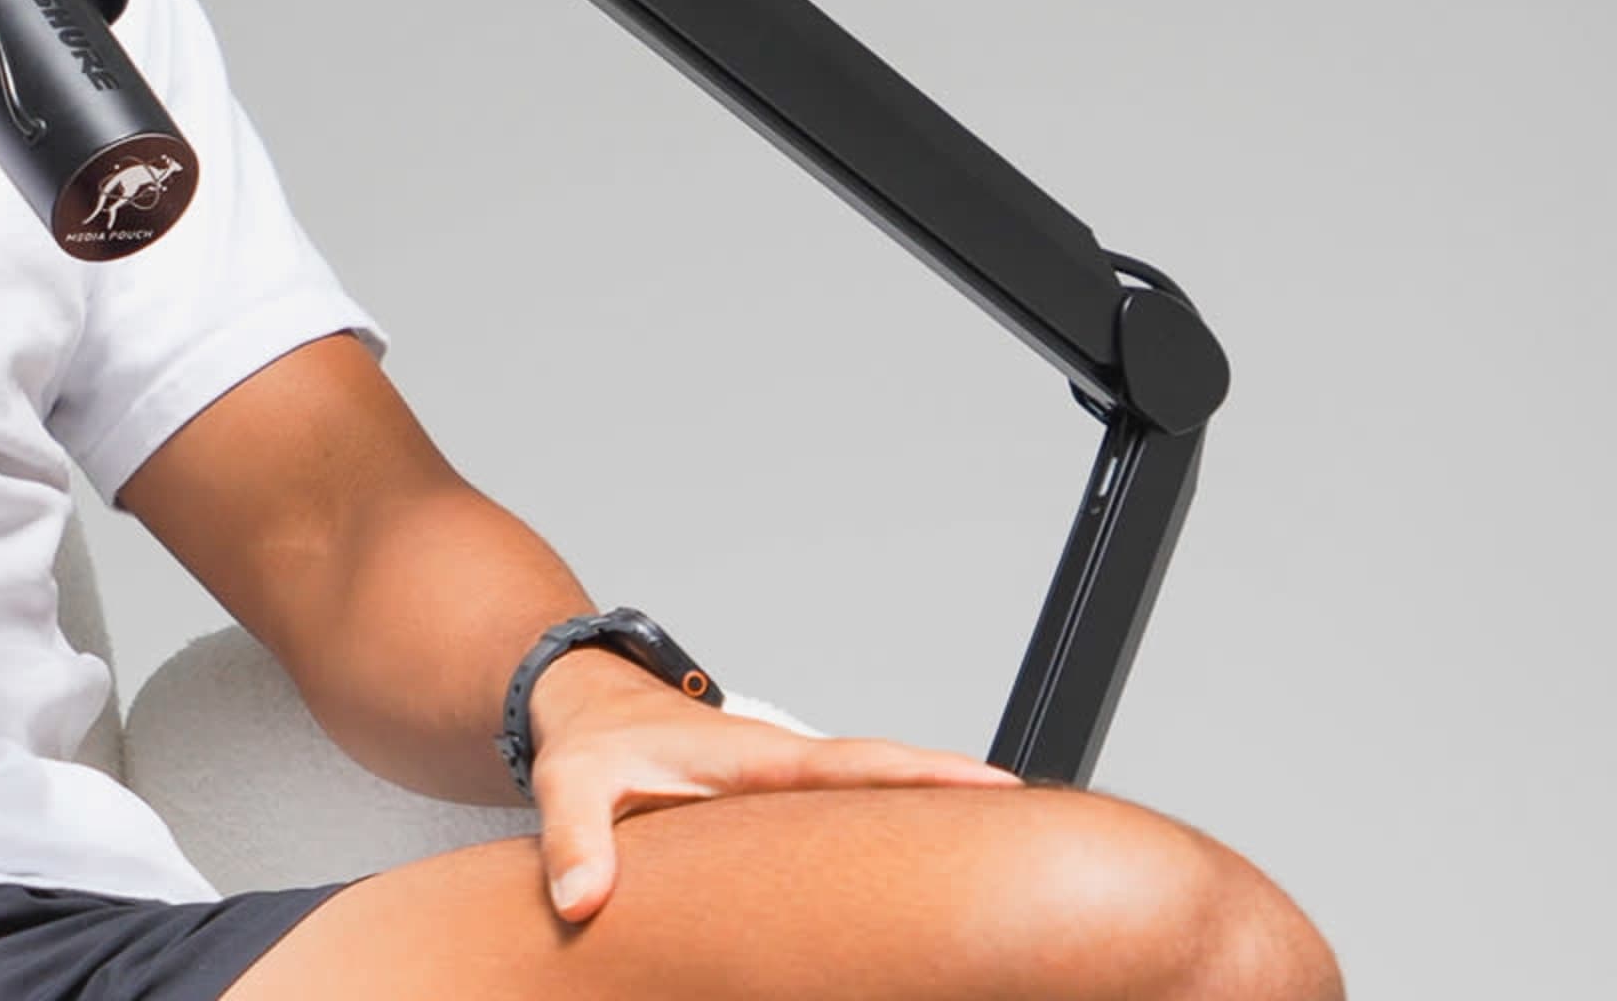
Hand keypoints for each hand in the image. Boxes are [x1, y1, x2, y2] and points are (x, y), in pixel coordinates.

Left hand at [522, 651, 1021, 922]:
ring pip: (883, 807)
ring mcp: (793, 794)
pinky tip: (929, 887)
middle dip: (968, 797)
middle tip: (1046, 829)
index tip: (999, 786)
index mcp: (759, 759)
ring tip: (1012, 861)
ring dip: (941, 821)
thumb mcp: (570, 787)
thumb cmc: (593, 746)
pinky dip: (901, 837)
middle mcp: (790, 771)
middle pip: (898, 784)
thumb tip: (583, 902)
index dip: (930, 776)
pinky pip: (857, 825)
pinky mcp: (786, 817)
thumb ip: (576, 842)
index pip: (860, 765)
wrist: (591, 714)